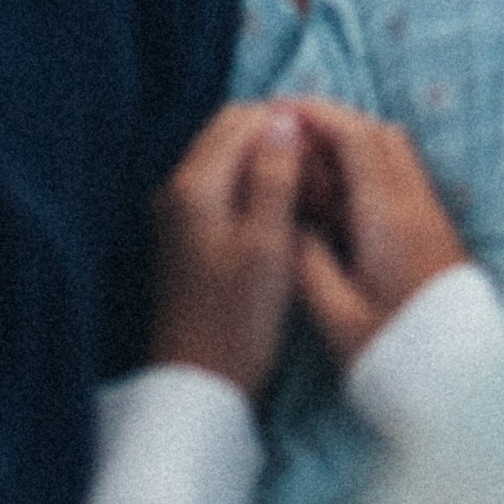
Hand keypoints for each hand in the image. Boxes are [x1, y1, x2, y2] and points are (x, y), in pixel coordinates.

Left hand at [148, 105, 303, 397]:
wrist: (199, 384)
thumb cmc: (238, 322)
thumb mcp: (268, 247)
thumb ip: (274, 178)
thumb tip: (285, 119)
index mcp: (195, 185)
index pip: (245, 120)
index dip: (289, 129)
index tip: (326, 159)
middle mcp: (177, 187)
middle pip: (232, 132)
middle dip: (278, 141)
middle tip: (320, 178)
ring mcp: (177, 209)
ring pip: (228, 158)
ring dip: (267, 164)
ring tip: (309, 200)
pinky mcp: (185, 232)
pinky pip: (221, 186)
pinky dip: (252, 188)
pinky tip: (283, 217)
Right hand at [288, 100, 469, 367]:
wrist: (465, 382)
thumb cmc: (398, 355)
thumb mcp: (337, 317)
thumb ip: (306, 263)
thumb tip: (286, 225)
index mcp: (388, 217)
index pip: (356, 138)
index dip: (316, 115)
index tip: (279, 112)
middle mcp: (415, 205)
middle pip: (378, 134)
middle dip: (333, 123)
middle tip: (290, 135)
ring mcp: (431, 217)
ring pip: (394, 153)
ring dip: (353, 144)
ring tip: (311, 165)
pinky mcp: (436, 233)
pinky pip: (401, 177)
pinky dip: (368, 168)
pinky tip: (341, 198)